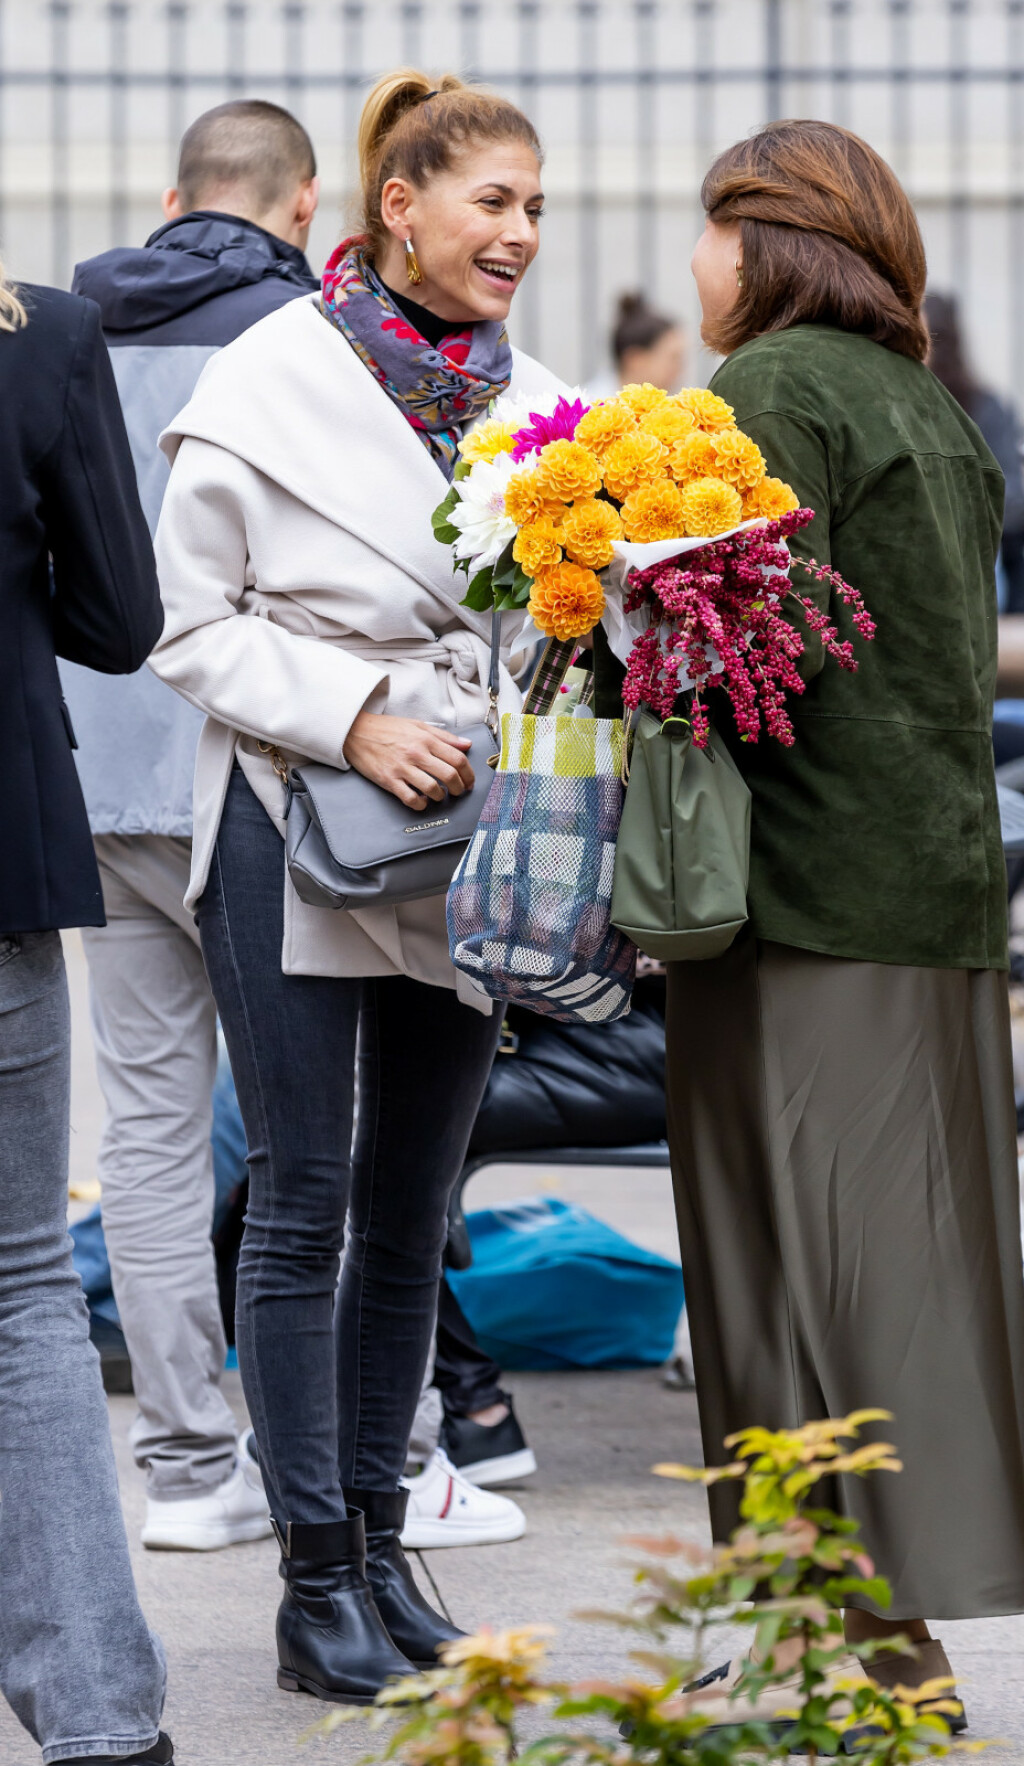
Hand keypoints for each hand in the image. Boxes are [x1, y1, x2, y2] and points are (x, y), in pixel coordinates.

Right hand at [342, 712, 474, 810]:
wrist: (356, 731)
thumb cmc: (387, 728)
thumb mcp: (418, 725)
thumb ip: (444, 736)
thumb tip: (466, 745)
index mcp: (426, 739)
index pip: (457, 759)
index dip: (469, 773)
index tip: (469, 781)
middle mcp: (416, 753)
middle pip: (449, 775)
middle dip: (460, 787)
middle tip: (459, 791)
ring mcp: (402, 768)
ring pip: (432, 789)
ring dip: (441, 796)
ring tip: (440, 795)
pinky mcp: (389, 780)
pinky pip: (410, 798)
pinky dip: (420, 803)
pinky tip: (422, 801)